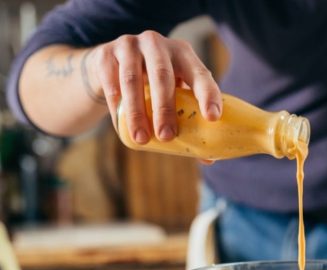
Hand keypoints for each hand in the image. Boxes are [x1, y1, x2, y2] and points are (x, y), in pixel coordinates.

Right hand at [86, 30, 221, 143]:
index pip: (200, 74)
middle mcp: (157, 44)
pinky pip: (111, 83)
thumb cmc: (154, 85)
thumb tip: (208, 158)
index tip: (212, 117)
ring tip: (142, 139)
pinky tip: (121, 126)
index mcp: (183, 54)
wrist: (112, 65)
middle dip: (165, 108)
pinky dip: (117, 107)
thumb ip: (189, 119)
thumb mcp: (174, 93)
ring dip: (137, 112)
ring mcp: (129, 45)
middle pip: (163, 75)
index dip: (208, 94)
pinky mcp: (105, 54)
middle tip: (167, 137)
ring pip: (132, 80)